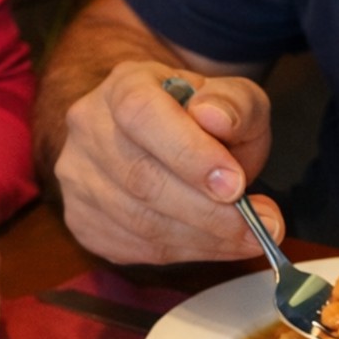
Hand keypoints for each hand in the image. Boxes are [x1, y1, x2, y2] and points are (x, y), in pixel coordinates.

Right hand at [53, 60, 280, 264]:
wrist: (163, 137)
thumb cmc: (200, 118)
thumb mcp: (232, 98)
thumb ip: (236, 104)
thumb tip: (217, 120)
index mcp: (124, 86)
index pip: (142, 115)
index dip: (188, 154)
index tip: (235, 185)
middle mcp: (89, 129)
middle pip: (142, 179)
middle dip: (208, 212)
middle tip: (259, 225)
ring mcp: (78, 178)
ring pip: (139, 222)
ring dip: (203, 239)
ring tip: (248, 238)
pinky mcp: (83, 220)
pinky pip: (136, 248)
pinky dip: (186, 252)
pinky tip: (216, 244)